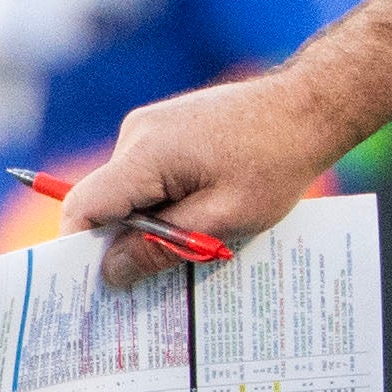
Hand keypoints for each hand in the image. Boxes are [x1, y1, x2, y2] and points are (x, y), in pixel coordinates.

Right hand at [63, 69, 358, 285]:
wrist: (310, 106)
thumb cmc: (276, 162)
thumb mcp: (223, 219)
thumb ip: (162, 247)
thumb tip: (110, 273)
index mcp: (145, 153)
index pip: (83, 206)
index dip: (81, 248)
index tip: (94, 284)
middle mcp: (137, 133)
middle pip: (106, 202)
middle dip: (126, 240)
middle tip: (157, 276)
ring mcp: (150, 127)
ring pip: (130, 191)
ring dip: (155, 220)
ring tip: (202, 235)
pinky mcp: (166, 128)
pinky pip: (149, 175)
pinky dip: (167, 199)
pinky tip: (205, 210)